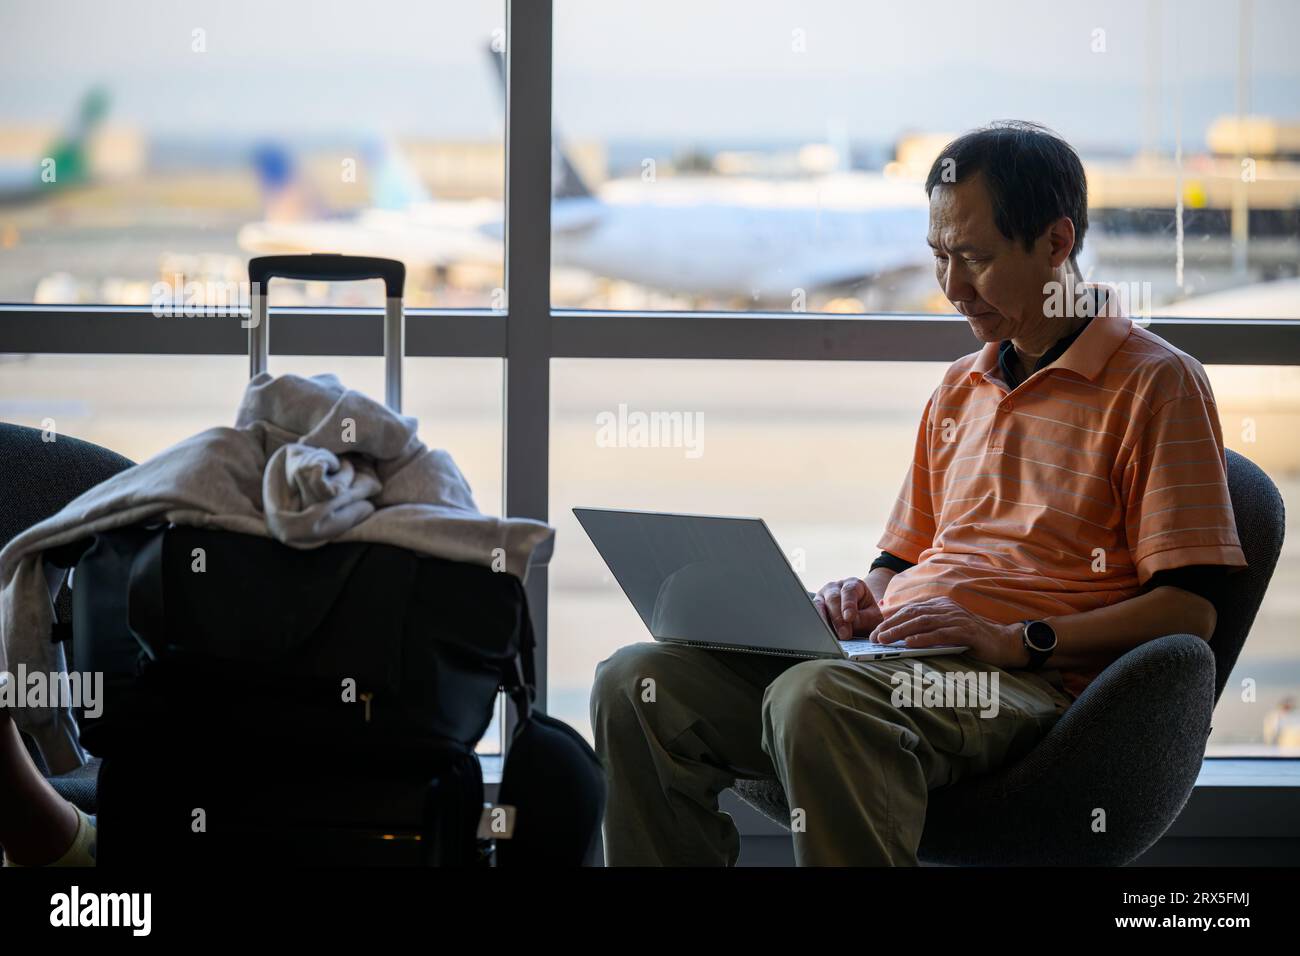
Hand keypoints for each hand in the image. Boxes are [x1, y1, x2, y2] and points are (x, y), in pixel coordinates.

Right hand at [813, 577, 884, 640]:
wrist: (862, 620)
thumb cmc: (868, 616)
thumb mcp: (872, 616)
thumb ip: (864, 619)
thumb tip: (850, 625)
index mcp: (853, 584)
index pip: (849, 591)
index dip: (849, 604)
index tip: (849, 618)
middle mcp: (835, 588)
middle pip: (833, 599)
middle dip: (838, 618)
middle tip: (844, 635)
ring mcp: (823, 597)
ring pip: (819, 606)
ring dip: (825, 622)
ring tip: (831, 637)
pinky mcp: (815, 608)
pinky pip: (813, 615)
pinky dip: (817, 625)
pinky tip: (821, 635)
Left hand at [868, 596, 1026, 667]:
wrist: (1004, 643)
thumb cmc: (972, 639)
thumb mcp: (946, 630)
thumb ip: (928, 629)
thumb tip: (900, 637)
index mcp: (941, 605)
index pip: (910, 610)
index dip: (891, 620)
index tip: (874, 631)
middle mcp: (947, 608)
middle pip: (913, 614)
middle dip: (891, 625)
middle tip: (874, 637)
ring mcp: (957, 618)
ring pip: (923, 622)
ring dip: (901, 631)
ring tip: (885, 640)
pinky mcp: (966, 632)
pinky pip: (940, 634)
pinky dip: (923, 638)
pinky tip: (909, 643)